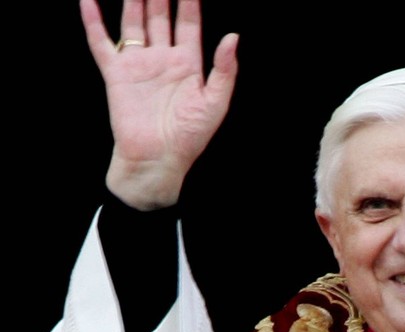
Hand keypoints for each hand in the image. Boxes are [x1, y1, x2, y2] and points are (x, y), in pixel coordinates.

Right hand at [80, 0, 238, 209]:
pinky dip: (93, 21)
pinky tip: (88, 0)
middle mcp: (163, 58)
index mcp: (189, 64)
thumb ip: (225, 70)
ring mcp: (139, 64)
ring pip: (134, 23)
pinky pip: (101, 42)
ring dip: (133, 1)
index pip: (189, 23)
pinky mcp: (116, 74)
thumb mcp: (216, 103)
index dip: (189, 2)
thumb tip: (233, 37)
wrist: (158, 159)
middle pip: (160, 17)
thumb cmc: (189, 137)